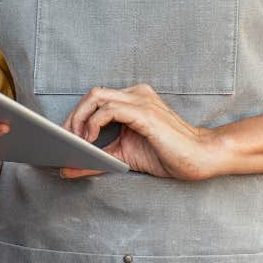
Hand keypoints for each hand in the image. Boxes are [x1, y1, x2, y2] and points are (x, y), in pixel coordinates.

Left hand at [60, 84, 221, 181]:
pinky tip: (91, 140)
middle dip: (73, 116)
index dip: (76, 115)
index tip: (63, 137)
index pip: (96, 98)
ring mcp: (141, 101)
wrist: (199, 157)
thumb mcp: (124, 157)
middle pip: (92, 94)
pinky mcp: (144, 113)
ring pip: (97, 97)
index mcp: (133, 99)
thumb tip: (67, 168)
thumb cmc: (167, 154)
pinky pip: (110, 110)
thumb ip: (97, 159)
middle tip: (65, 140)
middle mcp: (136, 94)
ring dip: (80, 119)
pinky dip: (94, 124)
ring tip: (76, 142)